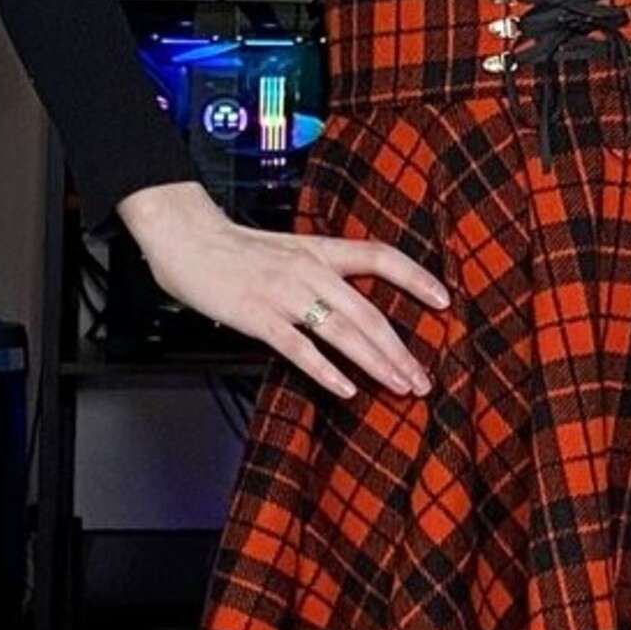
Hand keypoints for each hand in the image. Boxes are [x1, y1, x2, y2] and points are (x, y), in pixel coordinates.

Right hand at [116, 179, 449, 401]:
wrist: (185, 238)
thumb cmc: (233, 249)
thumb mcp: (286, 250)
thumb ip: (317, 272)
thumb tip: (349, 303)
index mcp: (319, 250)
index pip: (380, 257)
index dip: (416, 278)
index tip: (445, 300)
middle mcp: (310, 269)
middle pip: (370, 312)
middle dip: (400, 350)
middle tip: (422, 378)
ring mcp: (285, 293)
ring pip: (344, 332)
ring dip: (376, 364)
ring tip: (400, 386)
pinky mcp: (259, 316)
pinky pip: (300, 349)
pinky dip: (327, 373)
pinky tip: (347, 391)